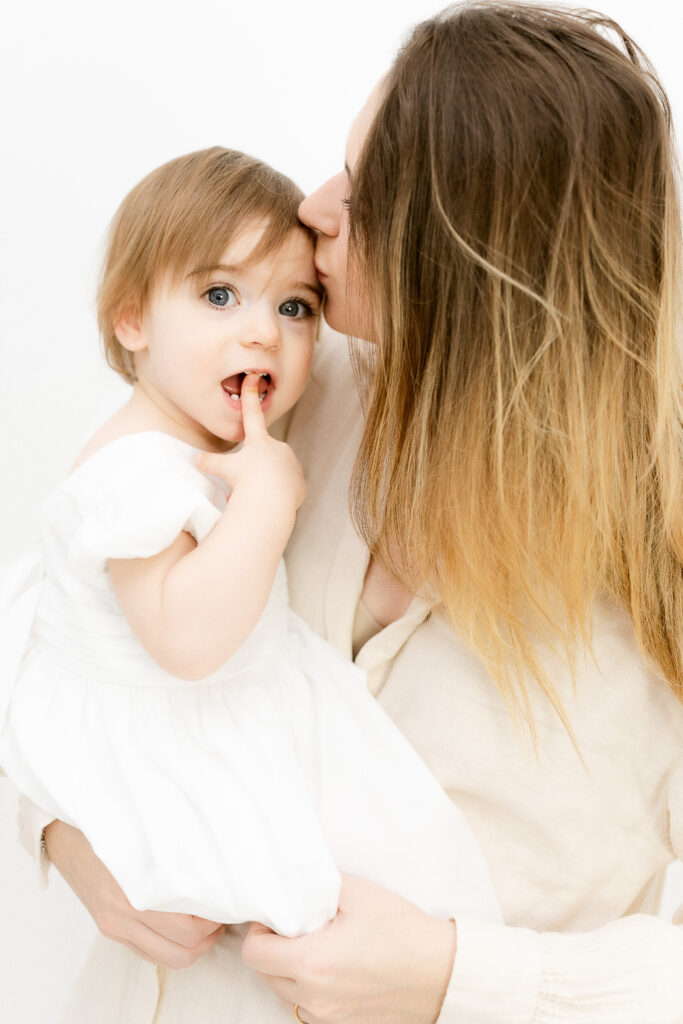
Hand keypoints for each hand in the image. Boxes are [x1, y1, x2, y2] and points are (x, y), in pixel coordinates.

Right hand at [44, 820, 224, 967]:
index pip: (189, 928)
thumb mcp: (146, 829)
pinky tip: (184, 924)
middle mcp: (123, 915)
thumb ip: (178, 848)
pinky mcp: (109, 928)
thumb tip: (218, 857)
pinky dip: (172, 946)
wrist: (61, 830)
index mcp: (134, 892)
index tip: (229, 898)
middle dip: (211, 935)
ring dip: (194, 945)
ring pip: (169, 957)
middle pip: (183, 949)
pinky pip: (149, 952)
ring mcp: (114, 926)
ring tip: (209, 920)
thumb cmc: (108, 822)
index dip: (216, 918)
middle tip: (224, 911)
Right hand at [197, 374, 305, 512]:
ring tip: (256, 495)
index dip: (249, 396)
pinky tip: (270, 502)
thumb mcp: (224, 470)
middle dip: (254, 468)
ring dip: (265, 483)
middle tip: (246, 482)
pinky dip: (278, 495)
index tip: (252, 378)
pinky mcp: (299, 483)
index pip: (251, 414)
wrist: (269, 502)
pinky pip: (286, 489)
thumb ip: (211, 462)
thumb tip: (196, 459)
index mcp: (260, 441)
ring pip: (275, 474)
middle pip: (263, 455)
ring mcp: (292, 465)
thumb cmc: (245, 482)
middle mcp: (279, 448)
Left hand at [241, 876, 456, 1023]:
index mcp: (312, 963)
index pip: (254, 953)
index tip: (281, 916)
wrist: (442, 973)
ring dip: (288, 970)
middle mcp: (313, 998)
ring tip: (319, 946)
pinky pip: (306, 1007)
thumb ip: (316, 887)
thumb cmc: (402, 931)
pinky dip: (308, 988)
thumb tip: (291, 885)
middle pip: (264, 974)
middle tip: (299, 926)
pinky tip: (333, 968)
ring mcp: (327, 1019)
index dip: (261, 930)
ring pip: (282, 993)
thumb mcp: (357, 893)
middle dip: (272, 948)